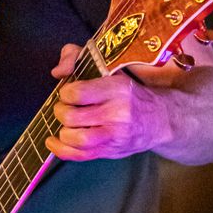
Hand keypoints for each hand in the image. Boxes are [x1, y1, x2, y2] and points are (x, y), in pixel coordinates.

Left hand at [46, 43, 165, 161]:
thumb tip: (58, 71)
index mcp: (116, 88)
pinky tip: (53, 141)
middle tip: (65, 108)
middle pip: (71, 117)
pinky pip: (79, 154)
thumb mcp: (112, 71)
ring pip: (75, 138)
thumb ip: (79, 58)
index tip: (68, 93)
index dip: (65, 93)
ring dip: (63, 131)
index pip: (77, 93)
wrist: (159, 119)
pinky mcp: (111, 150)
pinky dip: (60, 149)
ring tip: (66, 124)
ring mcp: (115, 134)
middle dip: (61, 112)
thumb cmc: (129, 94)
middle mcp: (117, 112)